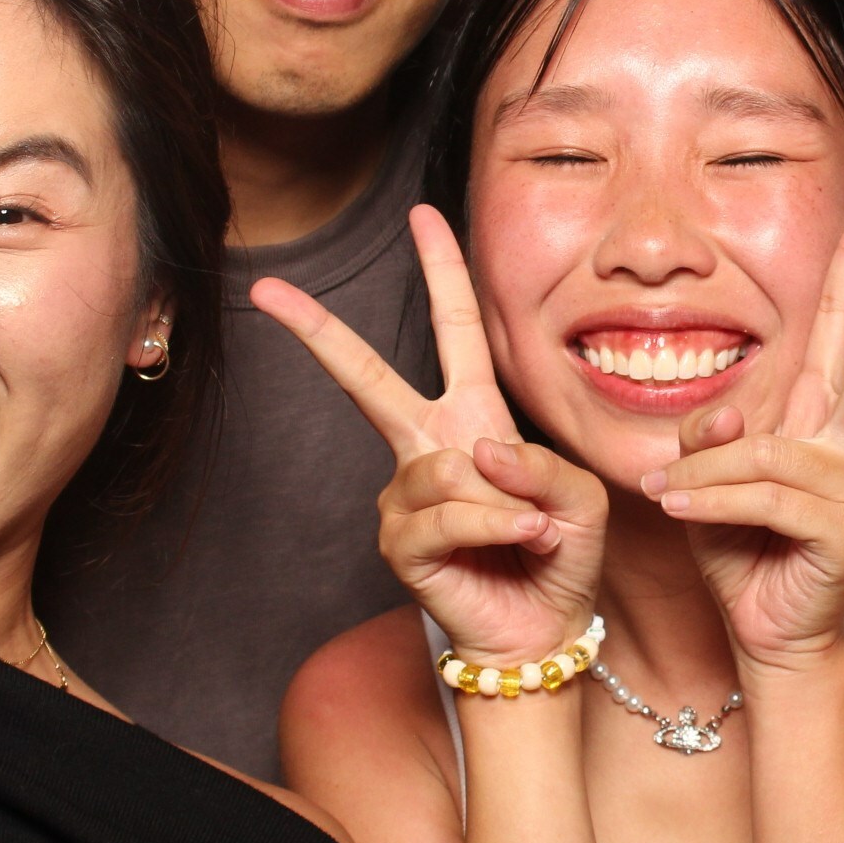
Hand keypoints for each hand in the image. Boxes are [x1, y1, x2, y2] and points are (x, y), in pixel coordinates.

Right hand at [252, 205, 608, 665]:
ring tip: (535, 531)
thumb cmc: (559, 554)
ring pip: (446, 469)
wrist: (544, 629)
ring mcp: (405, 495)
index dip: (443, 271)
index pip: (456, 330)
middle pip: (368, 378)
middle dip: (318, 333)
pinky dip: (494, 526)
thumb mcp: (576, 494)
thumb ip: (539, 464)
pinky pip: (446, 515)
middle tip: (267, 290)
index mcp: (472, 415)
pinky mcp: (399, 543)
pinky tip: (518, 543)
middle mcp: (428, 445)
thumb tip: (476, 453)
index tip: (425, 214)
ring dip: (507, 501)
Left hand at [646, 198, 843, 676]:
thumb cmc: (742, 551)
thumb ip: (712, 440)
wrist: (765, 633)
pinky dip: (715, 502)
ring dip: (708, 474)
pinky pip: (766, 498)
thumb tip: (724, 416)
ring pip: (772, 452)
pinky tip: (680, 510)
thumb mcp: (708, 482)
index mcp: (821, 420)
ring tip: (667, 496)